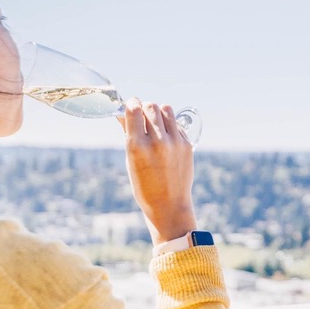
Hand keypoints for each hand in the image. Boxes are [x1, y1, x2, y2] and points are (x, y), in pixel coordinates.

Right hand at [119, 98, 196, 243]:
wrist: (169, 205)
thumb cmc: (143, 184)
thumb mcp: (130, 160)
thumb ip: (128, 134)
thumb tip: (122, 112)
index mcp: (138, 147)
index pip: (134, 109)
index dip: (131, 104)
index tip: (130, 105)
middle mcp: (157, 142)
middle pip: (150, 106)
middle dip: (144, 108)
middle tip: (142, 116)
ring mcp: (175, 142)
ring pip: (166, 109)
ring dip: (158, 112)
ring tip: (155, 123)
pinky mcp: (187, 144)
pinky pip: (176, 123)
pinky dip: (169, 125)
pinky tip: (165, 136)